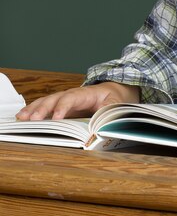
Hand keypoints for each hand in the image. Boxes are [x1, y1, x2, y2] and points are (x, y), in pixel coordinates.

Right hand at [15, 82, 139, 120]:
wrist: (115, 91)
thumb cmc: (115, 97)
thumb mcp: (117, 103)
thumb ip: (108, 111)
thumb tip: (101, 124)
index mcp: (86, 94)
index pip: (71, 98)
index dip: (63, 107)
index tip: (57, 118)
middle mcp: (72, 95)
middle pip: (55, 99)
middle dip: (43, 109)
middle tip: (32, 120)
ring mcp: (65, 101)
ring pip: (47, 102)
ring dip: (34, 110)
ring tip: (21, 118)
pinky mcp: (62, 108)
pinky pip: (46, 108)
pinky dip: (34, 112)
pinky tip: (23, 117)